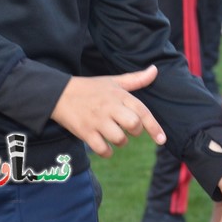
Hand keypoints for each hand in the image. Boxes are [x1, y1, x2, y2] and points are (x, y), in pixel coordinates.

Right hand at [50, 66, 165, 157]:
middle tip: (128, 129)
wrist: (60, 94)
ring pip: (119, 139)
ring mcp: (97, 120)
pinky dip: (107, 152)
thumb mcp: (114, 81)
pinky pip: (102, 149)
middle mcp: (110, 107)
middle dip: (135, 131)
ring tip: (115, 136)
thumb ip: (136, 79)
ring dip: (121, 142)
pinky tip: (105, 146)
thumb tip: (155, 69)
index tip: (162, 140)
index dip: (154, 127)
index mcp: (119, 95)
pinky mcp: (85, 132)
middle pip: (133, 125)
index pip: (142, 111)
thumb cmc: (91, 88)